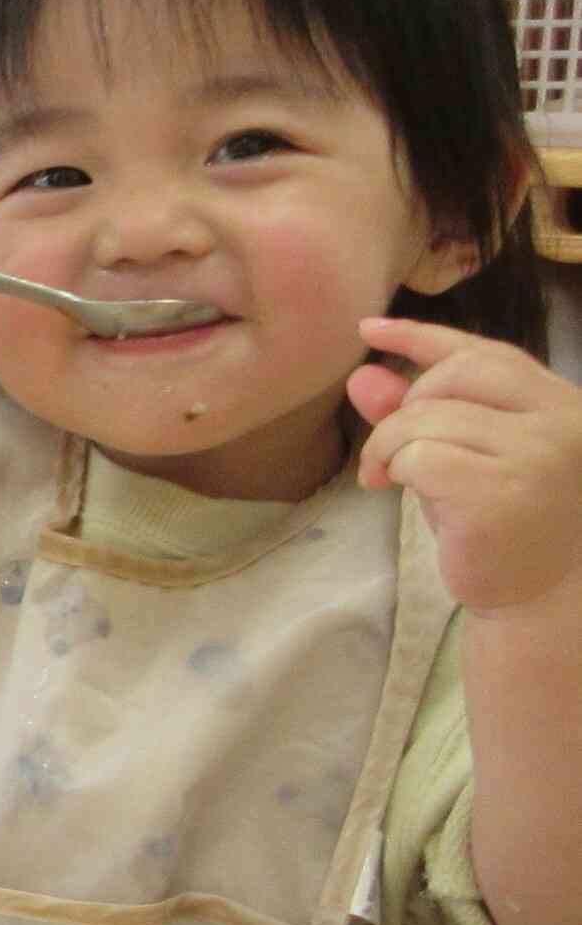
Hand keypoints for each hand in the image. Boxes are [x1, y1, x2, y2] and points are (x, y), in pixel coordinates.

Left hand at [347, 318, 581, 613]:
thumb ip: (418, 414)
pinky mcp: (502, 494)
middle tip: (387, 449)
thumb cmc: (501, 521)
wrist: (535, 595)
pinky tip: (391, 492)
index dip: (423, 336)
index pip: (487, 353)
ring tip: (383, 476)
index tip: (370, 329)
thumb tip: (363, 375)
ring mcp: (537, 457)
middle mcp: (561, 422)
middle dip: (403, 405)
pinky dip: (394, 469)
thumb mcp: (460, 455)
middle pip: (455, 376)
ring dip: (386, 445)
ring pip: (427, 419)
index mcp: (559, 403)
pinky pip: (420, 458)